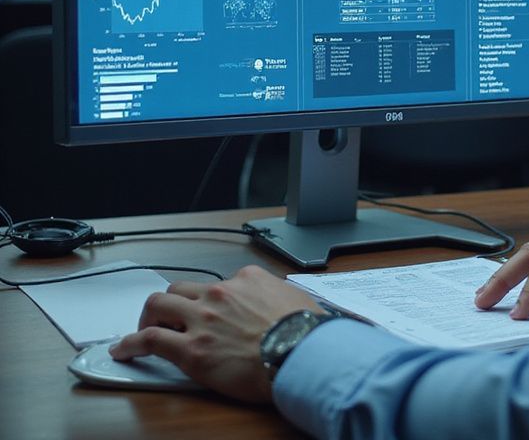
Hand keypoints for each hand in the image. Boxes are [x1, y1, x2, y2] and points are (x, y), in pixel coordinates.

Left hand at [109, 264, 321, 402]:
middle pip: (180, 288)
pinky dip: (131, 343)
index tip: (208, 313)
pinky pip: (150, 339)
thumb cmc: (304, 330)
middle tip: (166, 319)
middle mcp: (220, 294)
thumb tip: (282, 305)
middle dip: (169, 304)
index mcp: (247, 279)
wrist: (299, 350)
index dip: (208, 301)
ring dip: (147, 318)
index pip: (218, 284)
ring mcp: (202, 319)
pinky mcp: (190, 350)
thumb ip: (278, 298)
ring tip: (141, 331)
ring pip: (158, 305)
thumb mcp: (295, 299)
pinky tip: (123, 350)